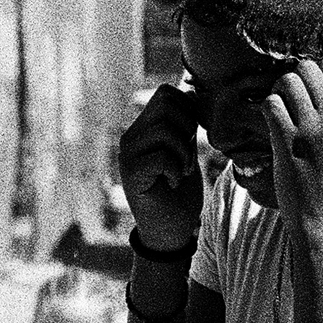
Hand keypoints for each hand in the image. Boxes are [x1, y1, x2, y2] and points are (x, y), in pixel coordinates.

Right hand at [118, 82, 205, 253]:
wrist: (170, 230)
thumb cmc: (180, 193)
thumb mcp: (187, 152)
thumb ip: (186, 126)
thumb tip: (191, 93)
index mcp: (145, 128)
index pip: (166, 93)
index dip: (188, 108)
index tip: (193, 137)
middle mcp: (132, 136)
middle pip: (166, 103)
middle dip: (188, 126)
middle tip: (188, 155)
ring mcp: (128, 153)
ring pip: (165, 128)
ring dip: (184, 153)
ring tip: (180, 172)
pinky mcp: (131, 172)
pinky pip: (162, 156)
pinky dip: (176, 170)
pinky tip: (170, 183)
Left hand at [261, 58, 322, 227]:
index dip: (315, 73)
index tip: (308, 88)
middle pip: (307, 69)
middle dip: (295, 77)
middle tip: (291, 95)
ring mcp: (311, 128)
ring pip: (287, 82)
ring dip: (279, 90)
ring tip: (281, 106)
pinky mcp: (288, 140)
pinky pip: (272, 104)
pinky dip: (268, 108)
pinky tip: (273, 122)